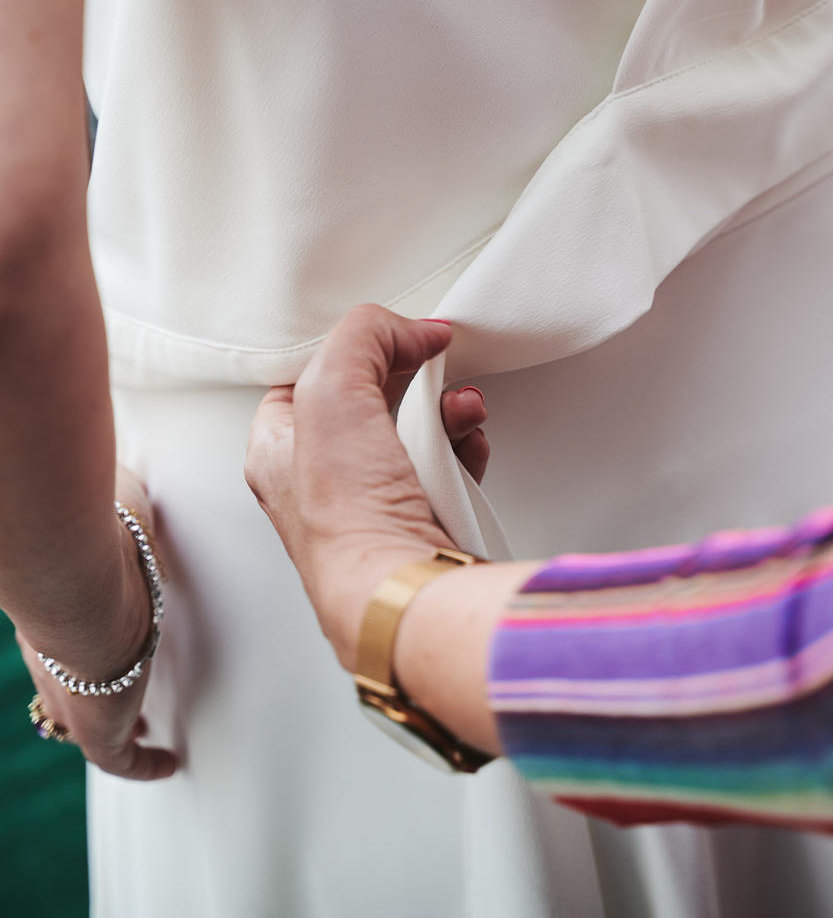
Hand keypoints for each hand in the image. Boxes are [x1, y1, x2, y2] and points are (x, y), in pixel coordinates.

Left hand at [15, 467, 176, 780]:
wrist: (76, 582)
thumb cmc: (92, 539)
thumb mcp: (112, 513)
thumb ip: (123, 505)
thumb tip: (136, 496)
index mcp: (51, 618)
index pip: (59, 644)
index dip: (77, 651)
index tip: (97, 648)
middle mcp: (55, 664)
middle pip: (65, 692)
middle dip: (86, 697)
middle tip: (117, 702)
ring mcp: (74, 699)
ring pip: (88, 725)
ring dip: (116, 731)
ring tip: (145, 735)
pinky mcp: (99, 731)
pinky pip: (121, 759)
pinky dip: (144, 764)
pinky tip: (168, 762)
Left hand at [245, 308, 482, 670]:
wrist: (403, 587)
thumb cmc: (348, 511)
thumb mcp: (332, 385)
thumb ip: (365, 334)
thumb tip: (411, 330)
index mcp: (276, 449)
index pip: (306, 376)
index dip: (350, 348)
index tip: (385, 333)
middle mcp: (318, 481)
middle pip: (369, 398)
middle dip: (411, 375)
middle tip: (430, 362)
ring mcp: (370, 504)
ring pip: (413, 430)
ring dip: (445, 408)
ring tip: (462, 407)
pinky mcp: (418, 521)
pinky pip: (447, 466)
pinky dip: (464, 446)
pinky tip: (470, 441)